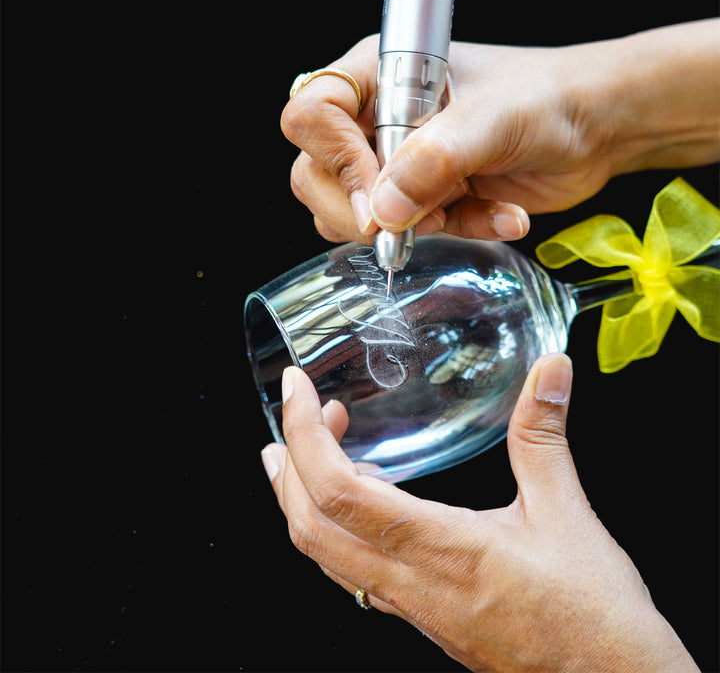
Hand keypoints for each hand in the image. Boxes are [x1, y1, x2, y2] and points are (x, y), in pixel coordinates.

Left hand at [261, 355, 697, 671]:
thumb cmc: (591, 615)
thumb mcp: (566, 512)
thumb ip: (545, 434)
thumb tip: (550, 370)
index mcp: (440, 548)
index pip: (338, 491)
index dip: (304, 434)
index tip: (296, 389)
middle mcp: (409, 582)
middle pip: (309, 525)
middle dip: (287, 462)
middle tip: (295, 411)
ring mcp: (407, 605)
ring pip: (322, 552)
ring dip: (298, 496)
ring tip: (301, 450)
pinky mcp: (416, 614)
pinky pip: (348, 570)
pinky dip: (330, 525)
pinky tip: (355, 499)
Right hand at [281, 20, 719, 243]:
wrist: (595, 129)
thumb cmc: (550, 98)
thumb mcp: (493, 120)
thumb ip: (434, 160)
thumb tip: (381, 210)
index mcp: (381, 75)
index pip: (312, 114)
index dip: (335, 159)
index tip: (380, 191)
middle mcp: (377, 119)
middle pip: (316, 174)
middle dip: (364, 209)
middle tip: (413, 217)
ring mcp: (396, 162)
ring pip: (354, 213)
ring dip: (409, 227)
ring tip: (461, 209)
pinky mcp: (421, 196)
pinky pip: (404, 233)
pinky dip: (450, 233)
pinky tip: (494, 216)